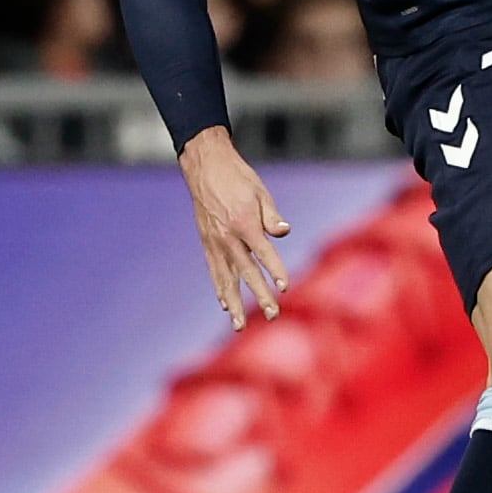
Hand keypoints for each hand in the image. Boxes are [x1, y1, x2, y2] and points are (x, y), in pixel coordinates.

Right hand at [179, 126, 290, 329]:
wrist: (206, 167)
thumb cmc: (238, 178)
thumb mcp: (260, 192)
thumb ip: (272, 216)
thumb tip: (285, 232)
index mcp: (244, 223)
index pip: (264, 253)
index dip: (275, 270)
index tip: (285, 287)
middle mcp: (227, 237)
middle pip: (246, 272)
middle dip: (260, 295)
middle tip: (272, 314)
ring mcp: (214, 242)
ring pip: (225, 278)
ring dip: (234, 303)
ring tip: (239, 325)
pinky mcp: (206, 242)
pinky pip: (214, 270)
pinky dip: (219, 288)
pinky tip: (224, 303)